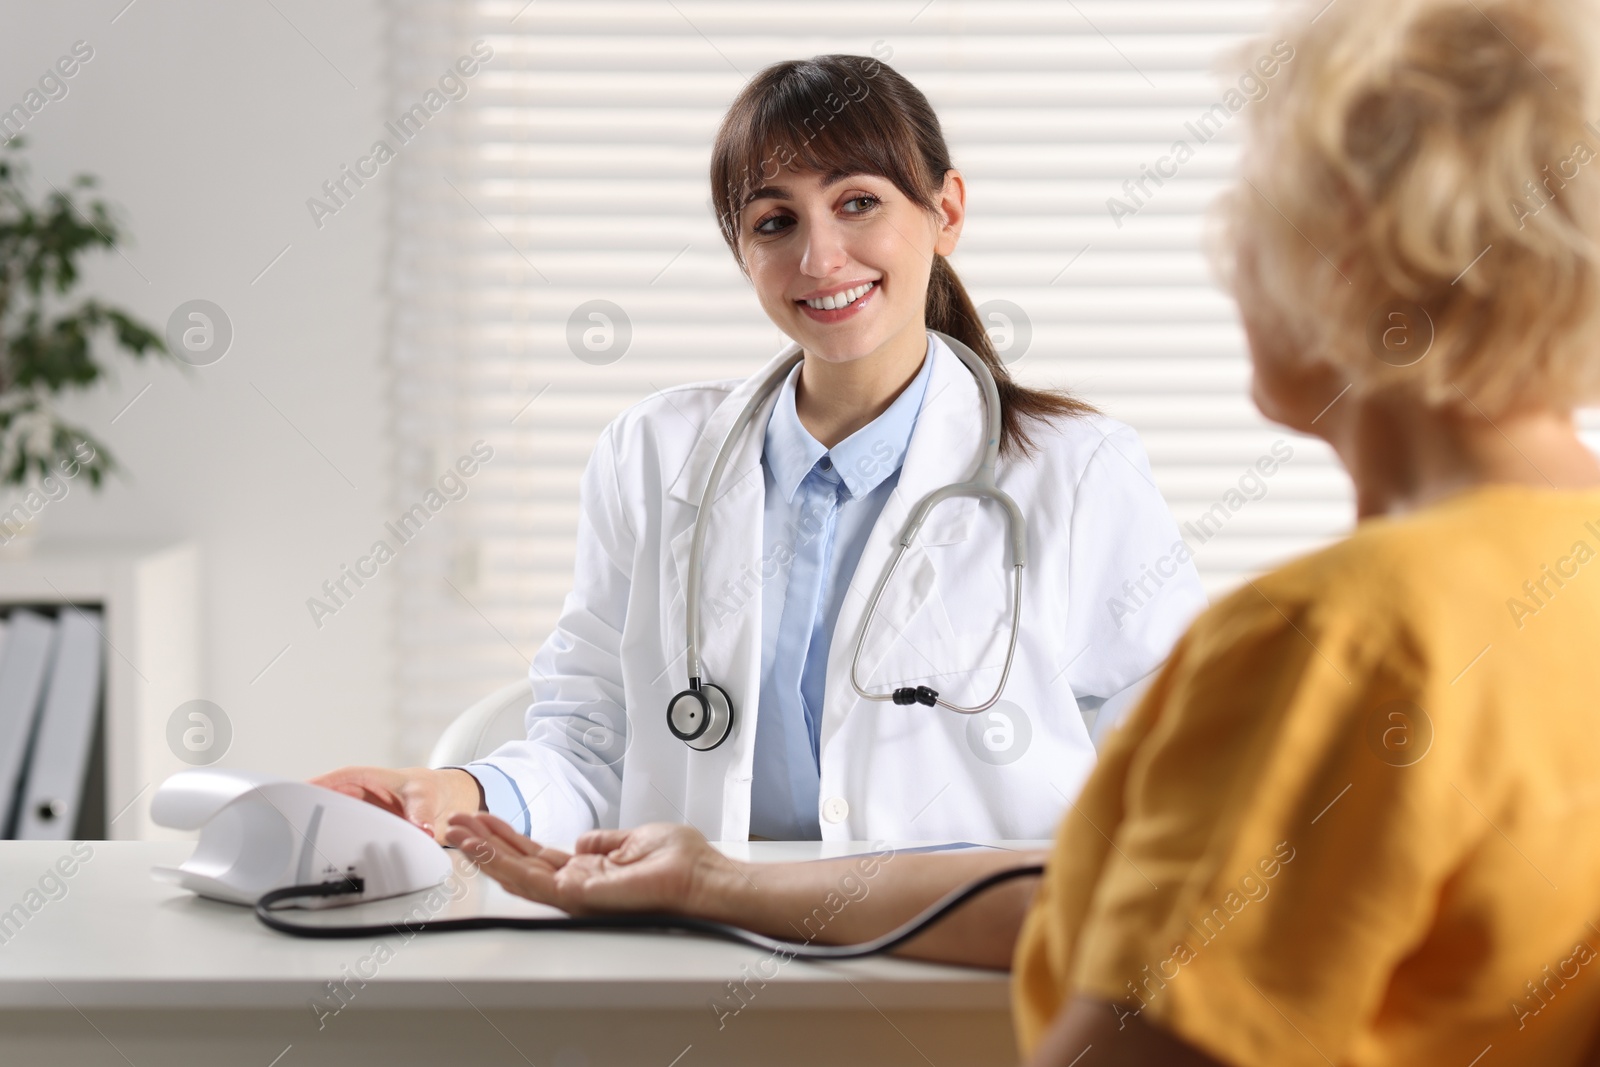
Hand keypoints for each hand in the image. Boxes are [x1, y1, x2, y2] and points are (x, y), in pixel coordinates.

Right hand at [309, 765, 482, 844]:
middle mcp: (352, 797)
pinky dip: (334, 852)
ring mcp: (354, 816)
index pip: (329, 782)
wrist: (441, 801)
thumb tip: (421, 828)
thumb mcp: (425, 795)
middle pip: (321, 807)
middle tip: (293, 837)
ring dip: (319, 839)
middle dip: (307, 819)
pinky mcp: (360, 834)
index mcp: (361, 778)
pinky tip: (325, 867)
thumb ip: (421, 812)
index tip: (293, 803)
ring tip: (304, 856)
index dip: (310, 791)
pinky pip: (342, 842)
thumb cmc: (427, 788)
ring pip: (328, 826)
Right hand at [444, 813, 746, 918]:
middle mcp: (577, 884)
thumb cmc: (682, 862)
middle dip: (484, 843)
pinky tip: (480, 847)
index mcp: (589, 870)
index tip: (483, 820)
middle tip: (452, 823)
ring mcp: (574, 892)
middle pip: (518, 864)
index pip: (537, 856)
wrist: (702, 878)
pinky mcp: (577, 895)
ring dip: (482, 852)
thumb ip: (604, 842)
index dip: (507, 839)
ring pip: (515, 873)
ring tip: (454, 832)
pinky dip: (500, 862)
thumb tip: (583, 840)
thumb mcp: (635, 840)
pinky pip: (529, 879)